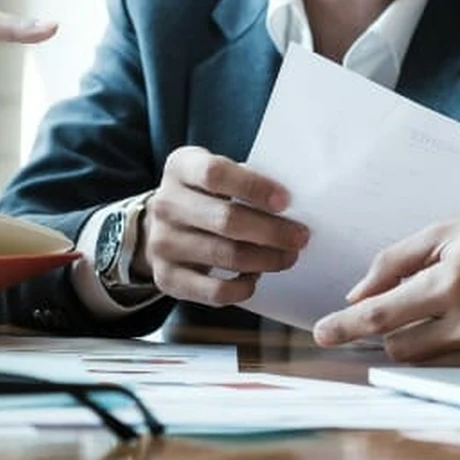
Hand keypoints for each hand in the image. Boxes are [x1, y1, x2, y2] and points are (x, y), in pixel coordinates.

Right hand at [133, 147, 309, 306]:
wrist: (159, 227)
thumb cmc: (204, 197)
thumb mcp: (215, 175)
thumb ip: (245, 180)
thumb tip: (291, 205)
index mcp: (180, 168)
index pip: (216, 174)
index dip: (254, 187)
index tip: (286, 201)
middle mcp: (165, 204)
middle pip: (226, 220)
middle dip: (272, 231)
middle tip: (300, 237)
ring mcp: (162, 243)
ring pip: (225, 256)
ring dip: (266, 259)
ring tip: (288, 256)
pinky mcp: (166, 277)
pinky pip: (214, 291)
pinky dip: (243, 287)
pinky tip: (255, 277)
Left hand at [312, 209, 459, 365]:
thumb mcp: (448, 232)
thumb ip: (395, 262)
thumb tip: (357, 295)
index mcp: (453, 282)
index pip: (382, 314)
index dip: (346, 326)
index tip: (321, 334)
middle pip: (397, 347)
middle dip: (387, 330)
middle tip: (404, 303)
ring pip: (423, 362)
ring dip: (415, 340)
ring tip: (440, 308)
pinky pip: (452, 369)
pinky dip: (442, 350)